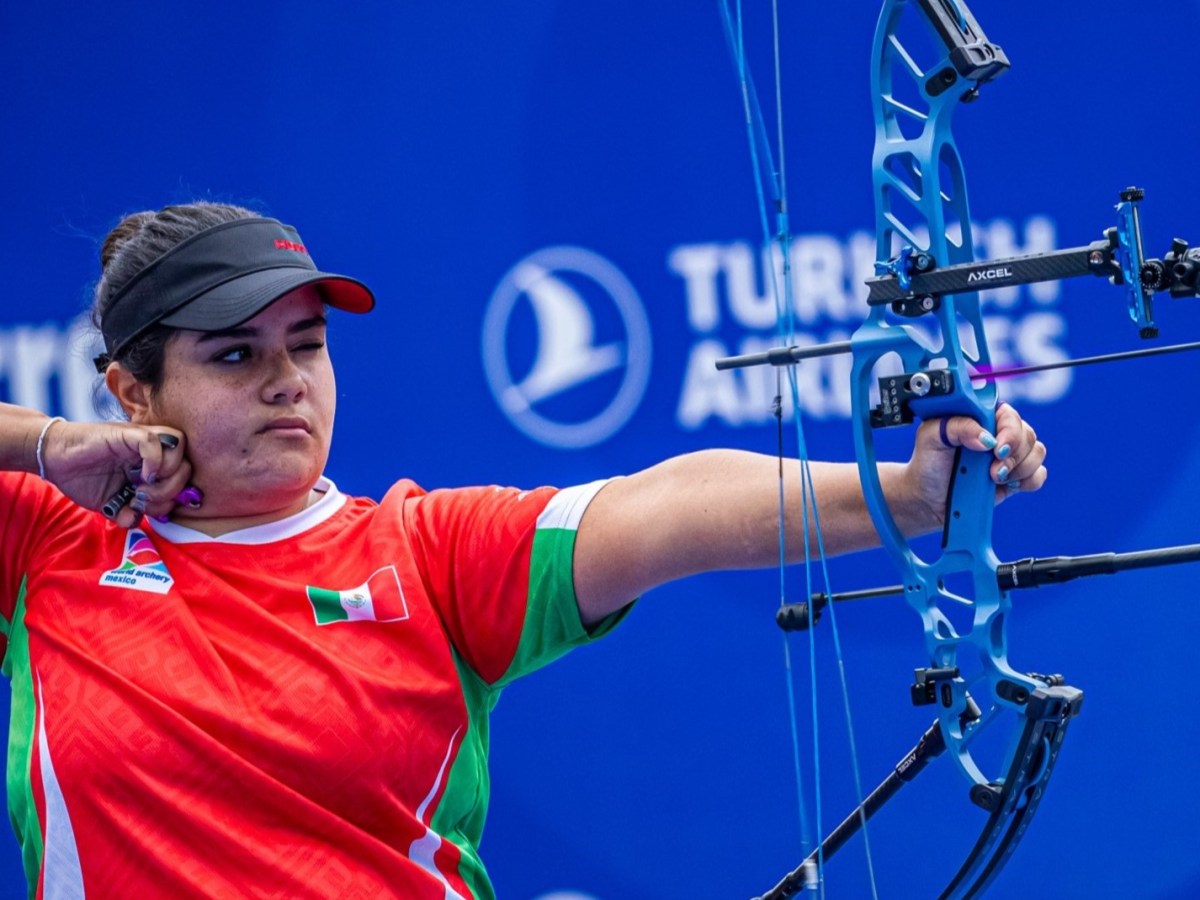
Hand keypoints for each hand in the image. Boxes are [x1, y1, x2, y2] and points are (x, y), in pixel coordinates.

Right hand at [40, 420, 192, 527]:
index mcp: (152, 467)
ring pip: (179, 452)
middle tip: (145, 499)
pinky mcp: (127, 434)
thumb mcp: (111, 502)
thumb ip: (128, 512)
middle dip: (171, 492)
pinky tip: (139, 476)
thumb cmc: (83, 478)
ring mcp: (141, 440)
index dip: (175, 498)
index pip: (185, 479)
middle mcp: (152, 452)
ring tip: (142, 489)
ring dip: (165, 478)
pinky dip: (154, 462)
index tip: (152, 508)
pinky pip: (154, 442)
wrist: (54, 459)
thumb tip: (135, 521)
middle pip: (187, 468)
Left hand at [905, 403, 1047, 528]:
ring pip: (1037, 452)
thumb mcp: (930, 437)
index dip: (1009, 431)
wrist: (928, 499)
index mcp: (980, 417)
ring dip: (1020, 468)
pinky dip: (1029, 480)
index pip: (1008, 414)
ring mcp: (1009, 456)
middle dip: (1014, 455)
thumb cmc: (927, 463)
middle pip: (1028, 434)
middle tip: (993, 470)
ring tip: (995, 478)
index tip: (996, 448)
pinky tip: (1009, 485)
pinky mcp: (1015, 477)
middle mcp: (999, 433)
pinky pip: (1039, 474)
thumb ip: (957, 426)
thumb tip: (987, 438)